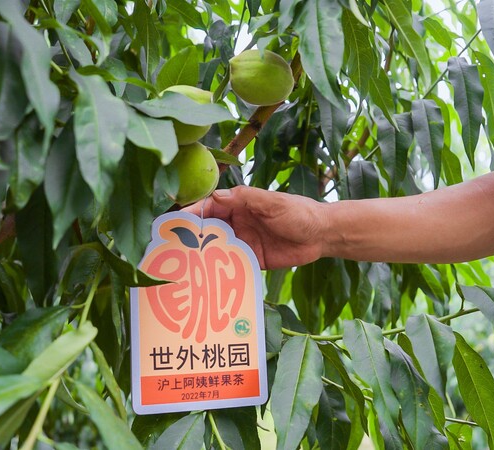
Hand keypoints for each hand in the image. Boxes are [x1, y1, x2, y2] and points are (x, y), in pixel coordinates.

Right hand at [183, 186, 327, 269]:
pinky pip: (231, 267)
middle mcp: (236, 224)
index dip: (190, 216)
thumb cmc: (298, 212)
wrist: (322, 235)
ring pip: (216, 250)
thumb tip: (215, 196)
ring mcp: (242, 243)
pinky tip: (207, 282)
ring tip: (183, 271)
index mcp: (238, 205)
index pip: (208, 208)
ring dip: (202, 258)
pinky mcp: (251, 261)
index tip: (173, 225)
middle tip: (171, 253)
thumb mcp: (272, 202)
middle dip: (190, 240)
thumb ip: (245, 198)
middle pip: (207, 231)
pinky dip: (220, 273)